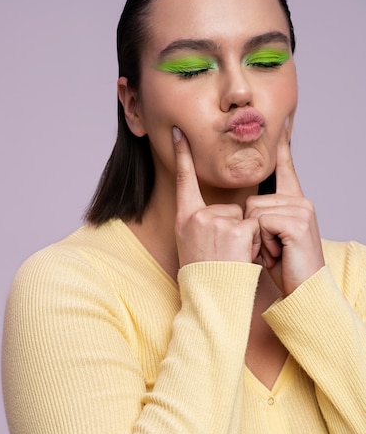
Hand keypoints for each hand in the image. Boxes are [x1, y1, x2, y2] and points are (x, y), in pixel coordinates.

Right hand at [173, 127, 260, 267]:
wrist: (211, 299)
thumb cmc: (205, 277)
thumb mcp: (192, 246)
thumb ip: (202, 224)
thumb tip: (220, 213)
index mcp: (185, 220)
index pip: (184, 182)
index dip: (183, 157)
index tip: (179, 134)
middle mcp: (196, 217)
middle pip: (229, 208)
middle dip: (235, 230)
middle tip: (223, 255)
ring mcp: (214, 222)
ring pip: (244, 217)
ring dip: (245, 238)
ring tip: (231, 258)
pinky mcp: (234, 229)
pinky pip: (254, 226)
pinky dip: (254, 244)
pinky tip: (240, 258)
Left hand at [245, 128, 324, 295]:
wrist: (304, 288)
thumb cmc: (285, 266)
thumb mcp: (271, 238)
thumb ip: (263, 219)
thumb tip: (246, 208)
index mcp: (294, 202)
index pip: (286, 169)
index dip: (282, 147)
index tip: (282, 125)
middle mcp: (300, 201)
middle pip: (251, 201)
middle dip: (253, 230)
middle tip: (271, 249)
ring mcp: (301, 210)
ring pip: (253, 212)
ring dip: (257, 238)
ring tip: (275, 251)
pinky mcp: (297, 222)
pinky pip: (261, 223)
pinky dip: (264, 242)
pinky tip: (278, 252)